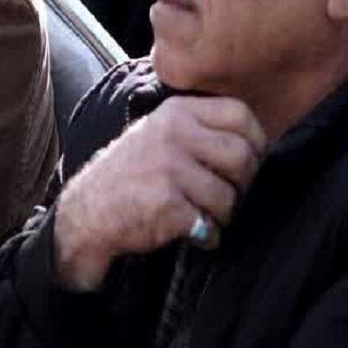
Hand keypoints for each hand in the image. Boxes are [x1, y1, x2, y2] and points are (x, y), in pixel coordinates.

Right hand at [52, 96, 265, 291]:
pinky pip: (211, 225)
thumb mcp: (160, 131)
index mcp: (177, 111)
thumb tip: (259, 141)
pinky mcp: (166, 203)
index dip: (256, 142)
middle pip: (243, 157)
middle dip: (242, 185)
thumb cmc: (132, 173)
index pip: (240, 114)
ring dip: (223, 215)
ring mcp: (168, 168)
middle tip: (225, 195)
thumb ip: (201, 127)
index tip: (249, 160)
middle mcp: (173, 134)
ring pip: (230, 197)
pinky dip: (207, 236)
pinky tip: (191, 232)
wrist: (89, 211)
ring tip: (202, 214)